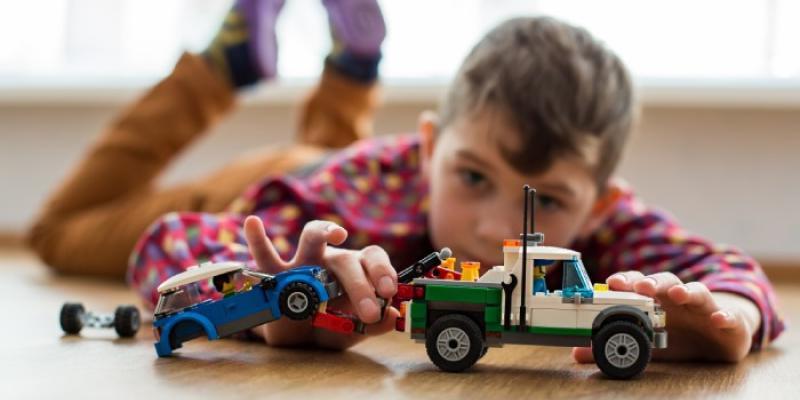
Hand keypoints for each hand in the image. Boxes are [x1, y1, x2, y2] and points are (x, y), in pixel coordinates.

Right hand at [243, 215, 399, 348]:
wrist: (296, 339)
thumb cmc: (330, 326)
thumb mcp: (354, 330)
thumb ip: (375, 325)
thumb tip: (393, 316)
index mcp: (355, 270)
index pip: (372, 258)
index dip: (383, 271)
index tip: (388, 291)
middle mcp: (330, 260)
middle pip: (346, 259)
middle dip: (360, 283)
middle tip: (369, 311)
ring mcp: (302, 263)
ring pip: (312, 239)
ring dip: (324, 232)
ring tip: (336, 234)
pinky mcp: (275, 275)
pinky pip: (265, 256)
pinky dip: (257, 240)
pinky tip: (253, 222)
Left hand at [572, 271, 758, 362]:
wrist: (719, 338)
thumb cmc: (677, 336)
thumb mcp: (644, 344)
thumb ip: (613, 346)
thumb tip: (576, 353)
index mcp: (655, 300)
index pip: (637, 284)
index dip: (625, 281)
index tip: (611, 282)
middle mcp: (677, 298)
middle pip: (664, 282)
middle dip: (652, 282)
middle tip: (642, 285)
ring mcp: (703, 306)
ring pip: (696, 291)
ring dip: (686, 290)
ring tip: (678, 294)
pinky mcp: (727, 321)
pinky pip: (727, 316)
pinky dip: (724, 316)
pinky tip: (719, 319)